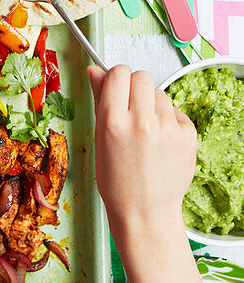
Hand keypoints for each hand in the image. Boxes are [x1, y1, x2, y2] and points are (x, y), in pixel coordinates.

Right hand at [88, 65, 197, 243]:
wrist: (145, 212)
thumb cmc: (117, 180)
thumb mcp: (99, 139)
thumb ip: (100, 99)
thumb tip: (95, 70)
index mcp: (113, 122)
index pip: (119, 73)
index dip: (115, 78)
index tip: (115, 88)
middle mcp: (142, 121)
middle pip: (141, 76)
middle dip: (134, 87)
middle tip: (130, 110)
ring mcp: (168, 128)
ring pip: (159, 93)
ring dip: (151, 105)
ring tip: (145, 133)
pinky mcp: (188, 134)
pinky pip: (175, 111)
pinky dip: (167, 121)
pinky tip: (159, 142)